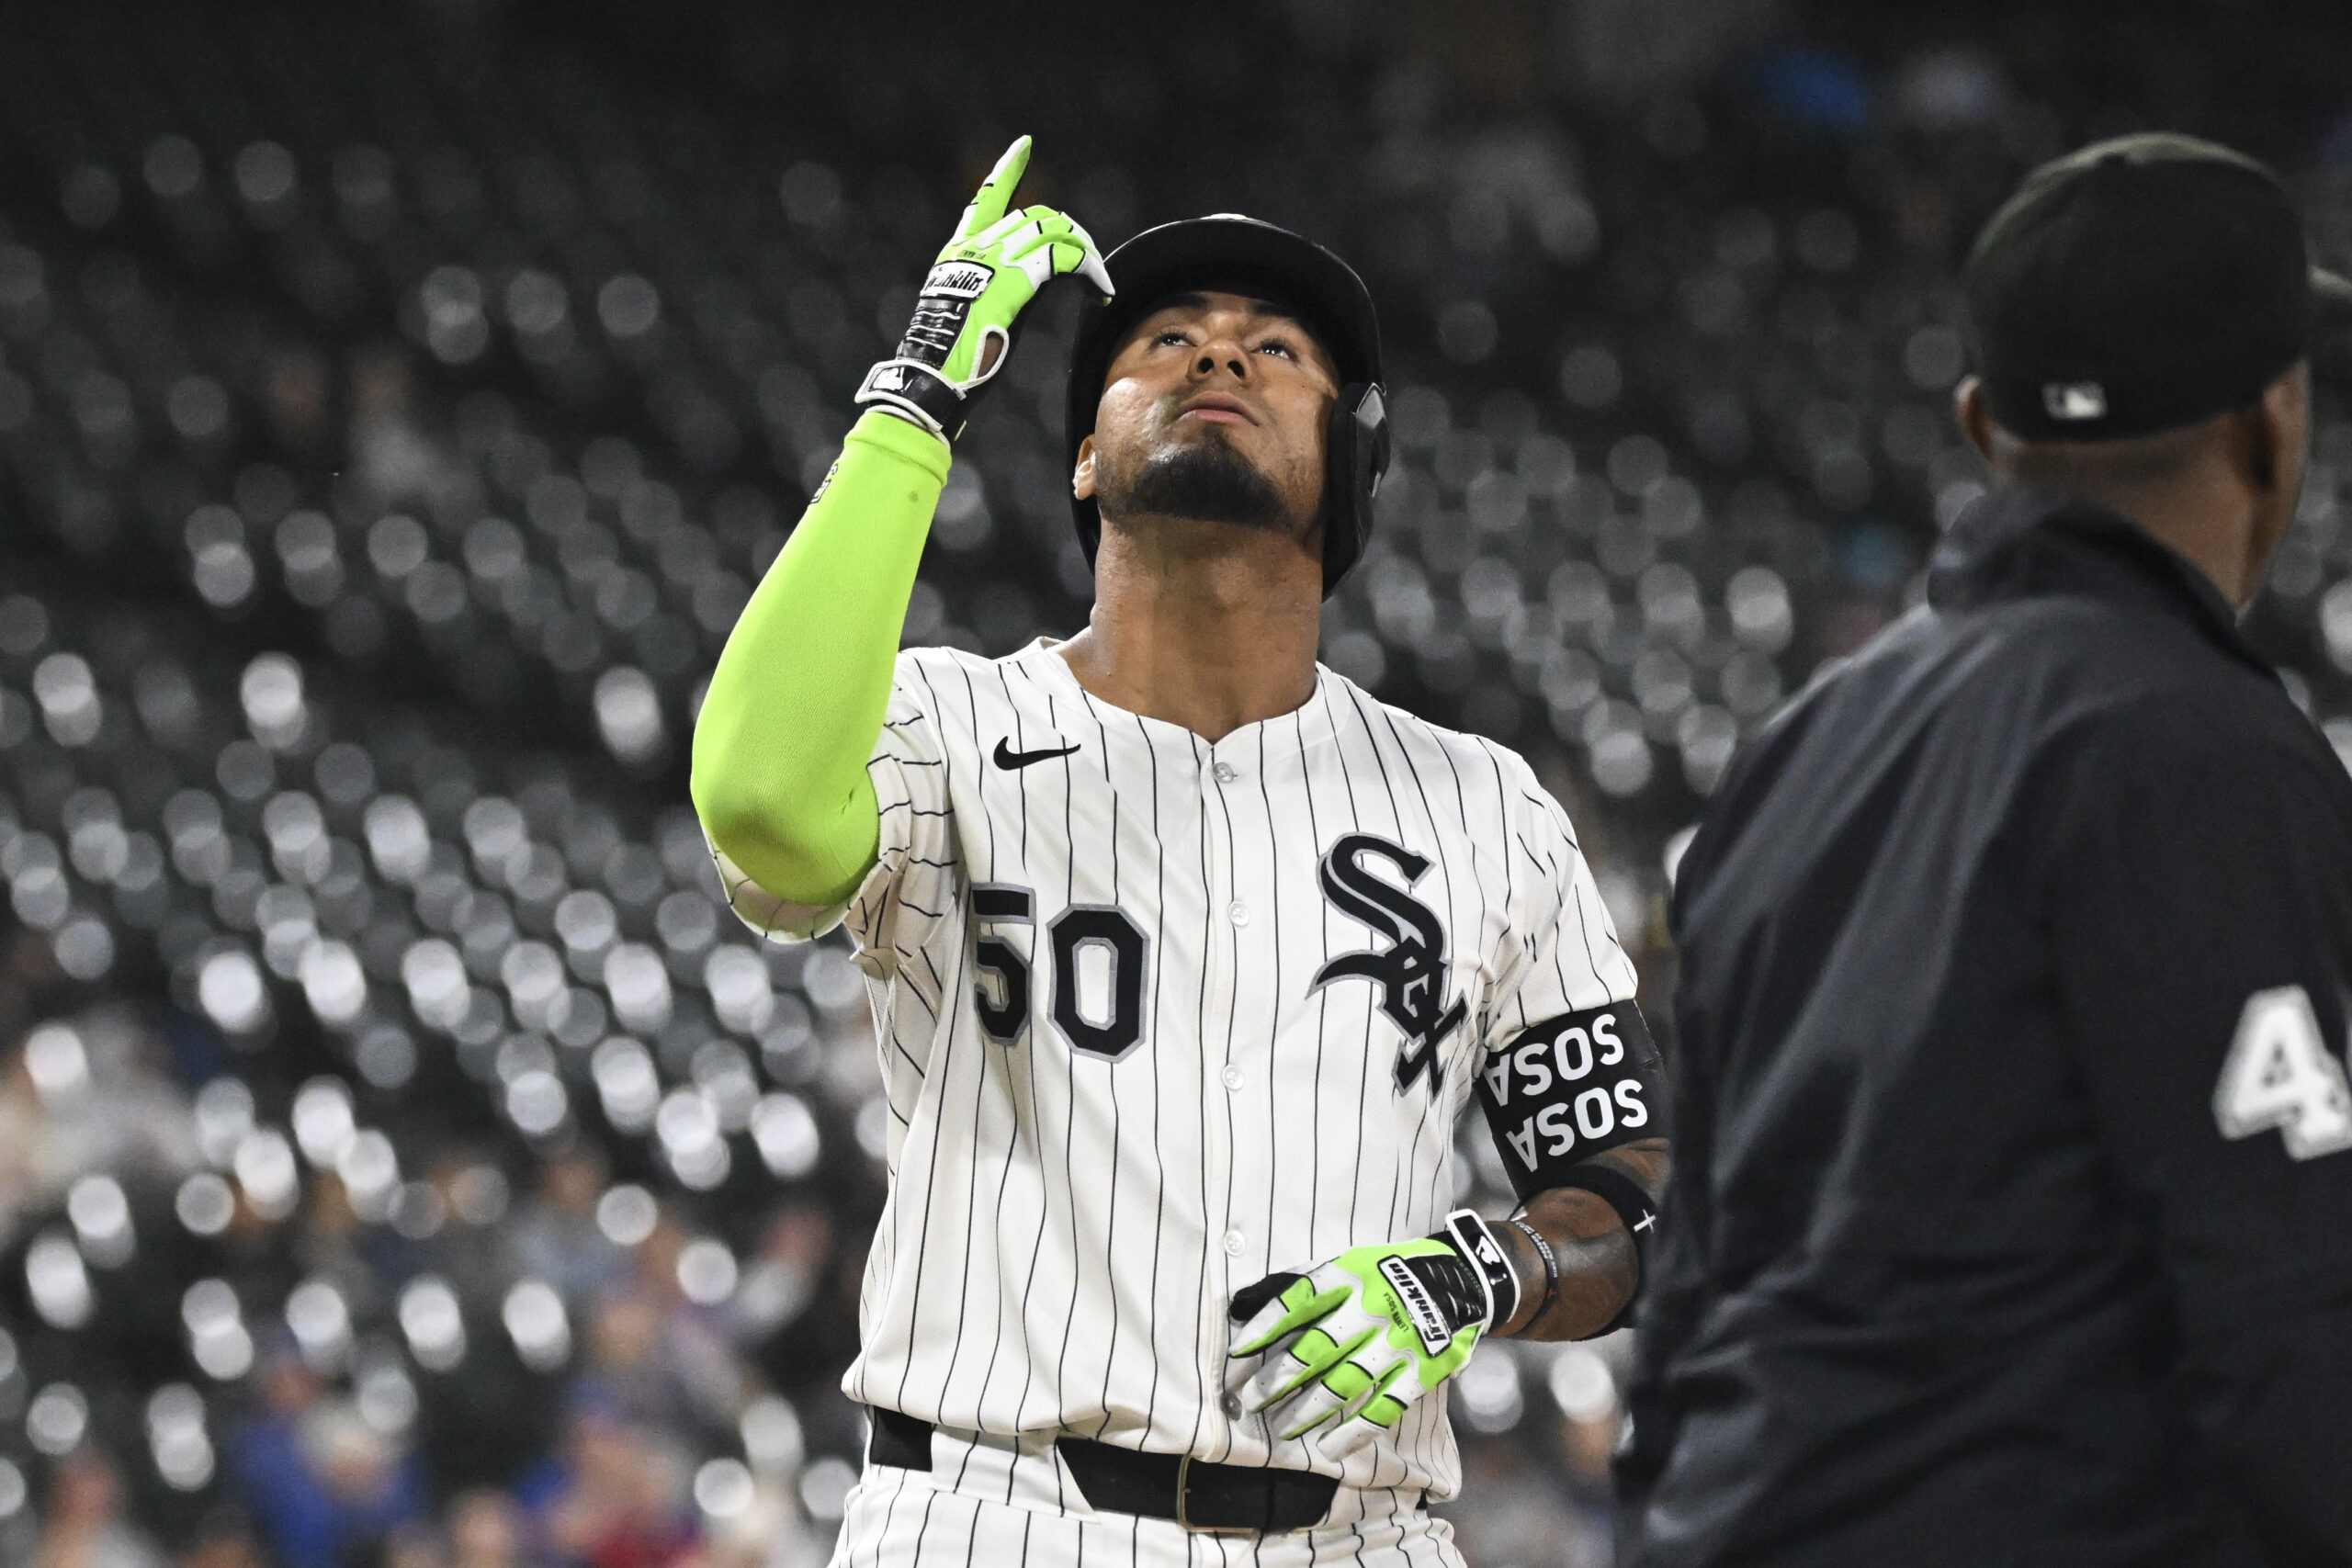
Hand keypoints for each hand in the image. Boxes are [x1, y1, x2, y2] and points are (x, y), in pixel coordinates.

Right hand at [854, 136, 1112, 441]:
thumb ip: (992, 290)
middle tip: (1090, 268)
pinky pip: (1065, 260)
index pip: (986, 199)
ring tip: (1098, 283)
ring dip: (1085, 254)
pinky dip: (1089, 271)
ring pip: (1055, 233)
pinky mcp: (1014, 281)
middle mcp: (975, 248)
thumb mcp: (968, 312)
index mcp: (959, 253)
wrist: (933, 378)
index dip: (1007, 170)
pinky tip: (1099, 292)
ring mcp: (994, 261)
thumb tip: (1021, 289)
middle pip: (1037, 217)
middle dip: (1071, 236)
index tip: (1024, 146)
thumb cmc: (949, 362)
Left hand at [1228, 1215, 1509, 1459]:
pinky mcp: (1421, 1371)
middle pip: (1315, 1349)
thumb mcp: (1346, 1262)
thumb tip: (1237, 1306)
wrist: (1459, 1279)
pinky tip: (1328, 1448)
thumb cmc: (1387, 1273)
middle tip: (1249, 1400)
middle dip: (1277, 1378)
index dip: (1264, 1327)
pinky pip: (1383, 1408)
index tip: (1236, 1354)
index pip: (1297, 1302)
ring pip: (1344, 1384)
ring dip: (1308, 1409)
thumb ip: (1298, 1284)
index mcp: (1349, 1277)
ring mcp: (1397, 1343)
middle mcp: (1371, 1310)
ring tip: (1281, 1427)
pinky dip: (1354, 1431)